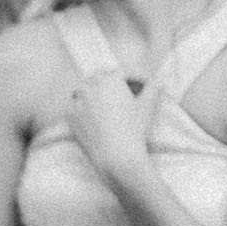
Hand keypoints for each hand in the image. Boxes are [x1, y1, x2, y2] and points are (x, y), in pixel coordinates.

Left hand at [66, 70, 159, 187]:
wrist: (115, 155)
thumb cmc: (134, 128)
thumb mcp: (147, 105)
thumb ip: (153, 88)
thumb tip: (157, 81)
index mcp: (109, 79)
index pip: (125, 71)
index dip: (138, 76)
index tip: (146, 84)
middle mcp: (90, 85)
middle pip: (102, 76)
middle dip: (115, 81)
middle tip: (128, 90)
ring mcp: (76, 99)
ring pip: (86, 88)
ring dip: (97, 91)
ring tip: (110, 102)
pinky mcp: (68, 114)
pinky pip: (75, 104)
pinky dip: (84, 105)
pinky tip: (96, 114)